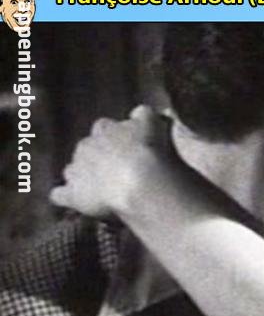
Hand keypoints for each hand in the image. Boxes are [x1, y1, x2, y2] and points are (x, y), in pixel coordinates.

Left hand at [50, 105, 176, 218]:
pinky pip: (60, 195)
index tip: (129, 149)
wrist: (139, 181)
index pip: (106, 128)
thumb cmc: (148, 150)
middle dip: (97, 158)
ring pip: (72, 170)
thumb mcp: (151, 123)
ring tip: (100, 191)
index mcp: (105, 129)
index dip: (116, 139)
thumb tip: (140, 112)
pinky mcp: (72, 195)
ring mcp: (76, 171)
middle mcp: (86, 146)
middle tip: (117, 172)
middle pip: (87, 149)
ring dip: (82, 177)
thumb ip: (143, 116)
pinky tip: (75, 202)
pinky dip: (66, 197)